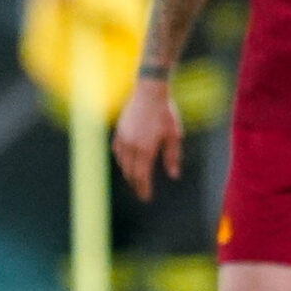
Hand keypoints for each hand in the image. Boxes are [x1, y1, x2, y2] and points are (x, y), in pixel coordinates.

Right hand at [112, 77, 182, 202]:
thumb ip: (172, 156)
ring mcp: (123, 138)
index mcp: (146, 149)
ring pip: (122, 163)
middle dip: (135, 184)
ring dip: (128, 173)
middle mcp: (132, 146)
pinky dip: (121, 160)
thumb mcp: (174, 135)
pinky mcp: (119, 130)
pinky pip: (117, 151)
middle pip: (131, 172)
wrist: (149, 92)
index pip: (142, 176)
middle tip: (140, 193)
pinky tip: (125, 163)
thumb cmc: (165, 113)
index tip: (146, 198)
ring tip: (133, 181)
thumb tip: (174, 175)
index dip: (143, 188)